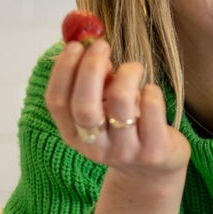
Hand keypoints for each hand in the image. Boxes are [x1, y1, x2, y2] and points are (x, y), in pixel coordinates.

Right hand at [44, 40, 190, 213]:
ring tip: (133, 68)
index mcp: (74, 135)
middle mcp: (96, 147)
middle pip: (85, 106)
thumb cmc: (127, 127)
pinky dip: (151, 92)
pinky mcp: (154, 152)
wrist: (155, 170)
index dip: (64, 70)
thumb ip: (94, 82)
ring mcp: (125, 152)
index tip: (76, 45)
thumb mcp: (104, 108)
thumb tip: (88, 43)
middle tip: (102, 46)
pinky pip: (151, 112)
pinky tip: (151, 91)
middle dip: (91, 70)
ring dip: (126, 76)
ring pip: (121, 105)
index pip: (57, 102)